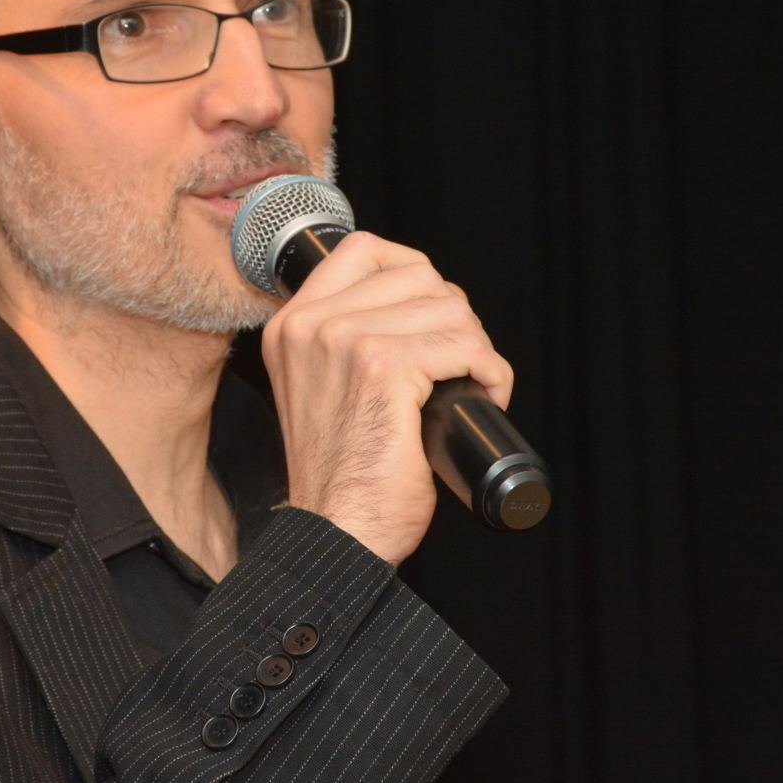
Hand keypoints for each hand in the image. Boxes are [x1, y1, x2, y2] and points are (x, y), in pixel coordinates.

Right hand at [259, 232, 513, 564]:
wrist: (337, 531)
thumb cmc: (341, 477)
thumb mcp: (320, 389)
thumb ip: (343, 342)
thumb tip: (414, 306)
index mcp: (292, 326)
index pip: (364, 250)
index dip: (415, 273)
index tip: (432, 314)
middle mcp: (312, 326)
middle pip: (419, 276)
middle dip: (454, 319)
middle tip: (456, 367)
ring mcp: (346, 342)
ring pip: (449, 308)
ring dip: (476, 347)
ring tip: (468, 385)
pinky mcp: (386, 368)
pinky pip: (466, 346)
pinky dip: (491, 372)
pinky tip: (483, 397)